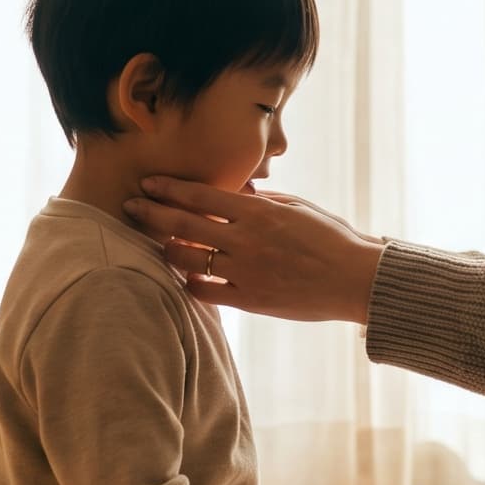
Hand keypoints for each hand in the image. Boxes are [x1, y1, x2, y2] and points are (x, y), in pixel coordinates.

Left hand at [122, 178, 389, 324]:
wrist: (355, 280)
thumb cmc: (331, 238)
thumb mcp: (297, 208)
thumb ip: (262, 201)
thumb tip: (237, 192)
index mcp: (258, 212)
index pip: (200, 195)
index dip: (168, 188)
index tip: (148, 183)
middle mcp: (245, 241)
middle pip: (182, 224)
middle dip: (150, 213)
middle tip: (129, 206)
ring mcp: (244, 273)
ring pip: (186, 259)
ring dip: (165, 249)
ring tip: (155, 243)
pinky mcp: (249, 301)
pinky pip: (204, 292)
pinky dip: (189, 282)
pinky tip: (184, 275)